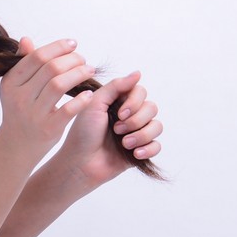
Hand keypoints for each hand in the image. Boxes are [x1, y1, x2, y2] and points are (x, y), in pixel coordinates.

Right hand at [0, 37, 98, 159]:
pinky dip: (81, 100)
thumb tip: (27, 40)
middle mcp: (20, 97)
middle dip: (72, 60)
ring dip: (79, 74)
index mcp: (11, 83)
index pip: (37, 57)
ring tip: (89, 71)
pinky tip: (88, 94)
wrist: (17, 144)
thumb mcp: (15, 87)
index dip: (58, 47)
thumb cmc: (20, 111)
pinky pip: (68, 110)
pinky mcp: (48, 129)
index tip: (73, 44)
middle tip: (83, 60)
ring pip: (59, 85)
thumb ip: (23, 63)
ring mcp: (33, 114)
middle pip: (51, 68)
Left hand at [57, 69, 162, 188]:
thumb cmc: (82, 134)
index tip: (120, 113)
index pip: (140, 92)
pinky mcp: (139, 150)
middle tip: (117, 129)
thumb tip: (138, 73)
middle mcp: (129, 116)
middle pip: (152, 108)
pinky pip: (157, 146)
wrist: (79, 164)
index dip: (134, 102)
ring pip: (157, 126)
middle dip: (137, 120)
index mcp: (118, 102)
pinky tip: (134, 154)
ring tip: (124, 144)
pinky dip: (148, 149)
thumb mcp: (95, 104)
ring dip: (142, 135)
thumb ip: (116, 86)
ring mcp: (135, 133)